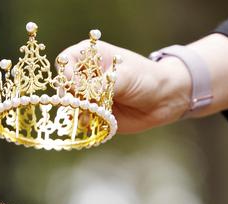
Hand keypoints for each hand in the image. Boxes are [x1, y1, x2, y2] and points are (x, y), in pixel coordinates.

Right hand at [57, 35, 227, 134]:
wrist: (163, 100)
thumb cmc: (146, 79)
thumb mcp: (124, 77)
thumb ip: (101, 84)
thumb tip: (79, 92)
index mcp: (93, 56)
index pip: (66, 61)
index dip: (66, 74)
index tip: (74, 86)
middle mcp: (87, 75)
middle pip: (64, 85)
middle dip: (70, 96)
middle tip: (84, 104)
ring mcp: (90, 96)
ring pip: (71, 105)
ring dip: (77, 112)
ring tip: (92, 115)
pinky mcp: (95, 114)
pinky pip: (81, 121)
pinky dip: (84, 124)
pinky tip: (94, 124)